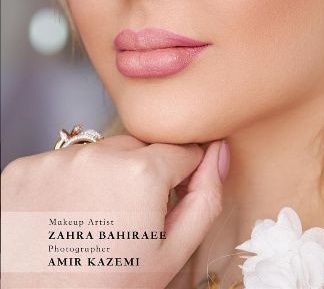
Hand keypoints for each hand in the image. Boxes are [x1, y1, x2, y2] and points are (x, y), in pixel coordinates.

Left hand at [1, 135, 228, 287]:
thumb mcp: (169, 256)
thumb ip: (205, 199)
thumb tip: (218, 152)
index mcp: (141, 173)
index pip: (183, 152)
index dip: (180, 181)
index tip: (164, 207)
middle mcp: (98, 155)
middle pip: (140, 149)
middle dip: (142, 175)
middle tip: (127, 221)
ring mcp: (56, 160)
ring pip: (100, 153)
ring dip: (104, 176)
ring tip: (93, 221)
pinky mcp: (23, 168)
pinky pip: (62, 163)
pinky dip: (67, 183)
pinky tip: (63, 216)